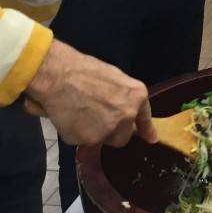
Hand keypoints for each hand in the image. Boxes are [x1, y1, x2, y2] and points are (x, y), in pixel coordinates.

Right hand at [24, 39, 156, 147]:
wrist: (58, 75)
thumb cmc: (83, 71)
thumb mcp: (113, 78)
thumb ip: (122, 97)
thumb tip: (122, 111)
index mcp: (137, 96)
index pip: (144, 119)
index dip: (146, 130)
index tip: (150, 139)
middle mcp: (128, 114)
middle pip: (122, 136)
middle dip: (110, 132)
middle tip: (94, 118)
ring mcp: (110, 129)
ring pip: (102, 140)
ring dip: (93, 134)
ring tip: (79, 115)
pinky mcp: (90, 139)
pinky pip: (82, 141)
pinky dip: (74, 134)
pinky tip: (68, 118)